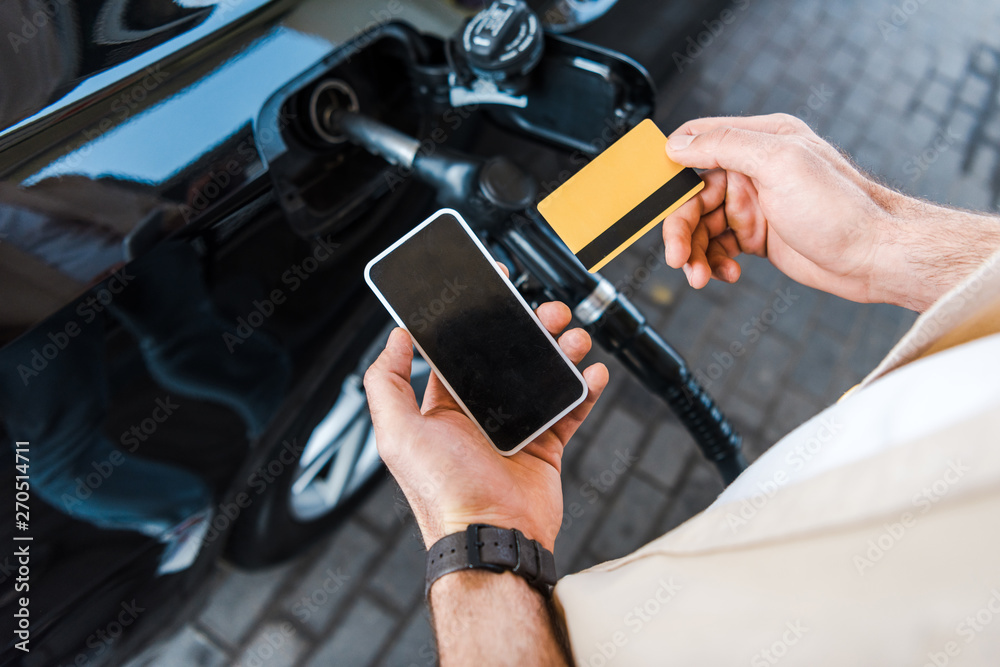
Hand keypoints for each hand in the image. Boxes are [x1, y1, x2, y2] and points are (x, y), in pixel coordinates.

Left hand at [364, 283, 608, 551]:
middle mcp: (479, 415)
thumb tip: (395, 337)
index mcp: (443, 408)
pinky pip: (570, 411)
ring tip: (575, 337)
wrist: (491, 538)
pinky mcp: (546, 448)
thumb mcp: (398, 433)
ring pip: (543, 377)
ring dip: (562, 352)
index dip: (476, 318)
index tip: (493, 287)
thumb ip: (387, 383)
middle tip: (547, 311)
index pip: (459, 350)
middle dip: (530, 329)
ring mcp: (515, 430)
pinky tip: (594, 372)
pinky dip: (586, 390)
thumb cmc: (442, 493)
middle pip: (508, 358)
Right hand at [662, 113, 899, 303]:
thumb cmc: (841, 209)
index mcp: (760, 140)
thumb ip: (726, 145)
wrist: (875, 257)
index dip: (671, 169)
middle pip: (693, 195)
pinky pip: (720, 247)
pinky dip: (716, 263)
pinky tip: (728, 274)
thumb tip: (679, 143)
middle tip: (677, 256)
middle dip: (680, 228)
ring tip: (699, 275)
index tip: (653, 195)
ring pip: (703, 226)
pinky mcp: (760, 236)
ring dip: (695, 252)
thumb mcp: (779, 163)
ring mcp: (756, 205)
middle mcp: (755, 169)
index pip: (698, 142)